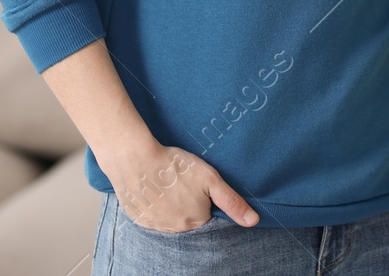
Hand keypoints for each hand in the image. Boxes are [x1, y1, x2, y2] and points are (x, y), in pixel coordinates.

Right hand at [100, 141, 258, 232]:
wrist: (135, 158)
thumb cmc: (174, 165)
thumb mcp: (210, 178)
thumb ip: (232, 201)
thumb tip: (254, 221)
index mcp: (196, 221)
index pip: (206, 216)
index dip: (203, 199)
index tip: (196, 186)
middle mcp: (177, 229)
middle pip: (188, 219)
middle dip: (187, 204)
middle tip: (180, 182)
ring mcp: (156, 226)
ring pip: (169, 219)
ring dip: (170, 207)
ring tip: (166, 184)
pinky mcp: (140, 219)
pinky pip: (152, 217)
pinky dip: (154, 206)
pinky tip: (153, 190)